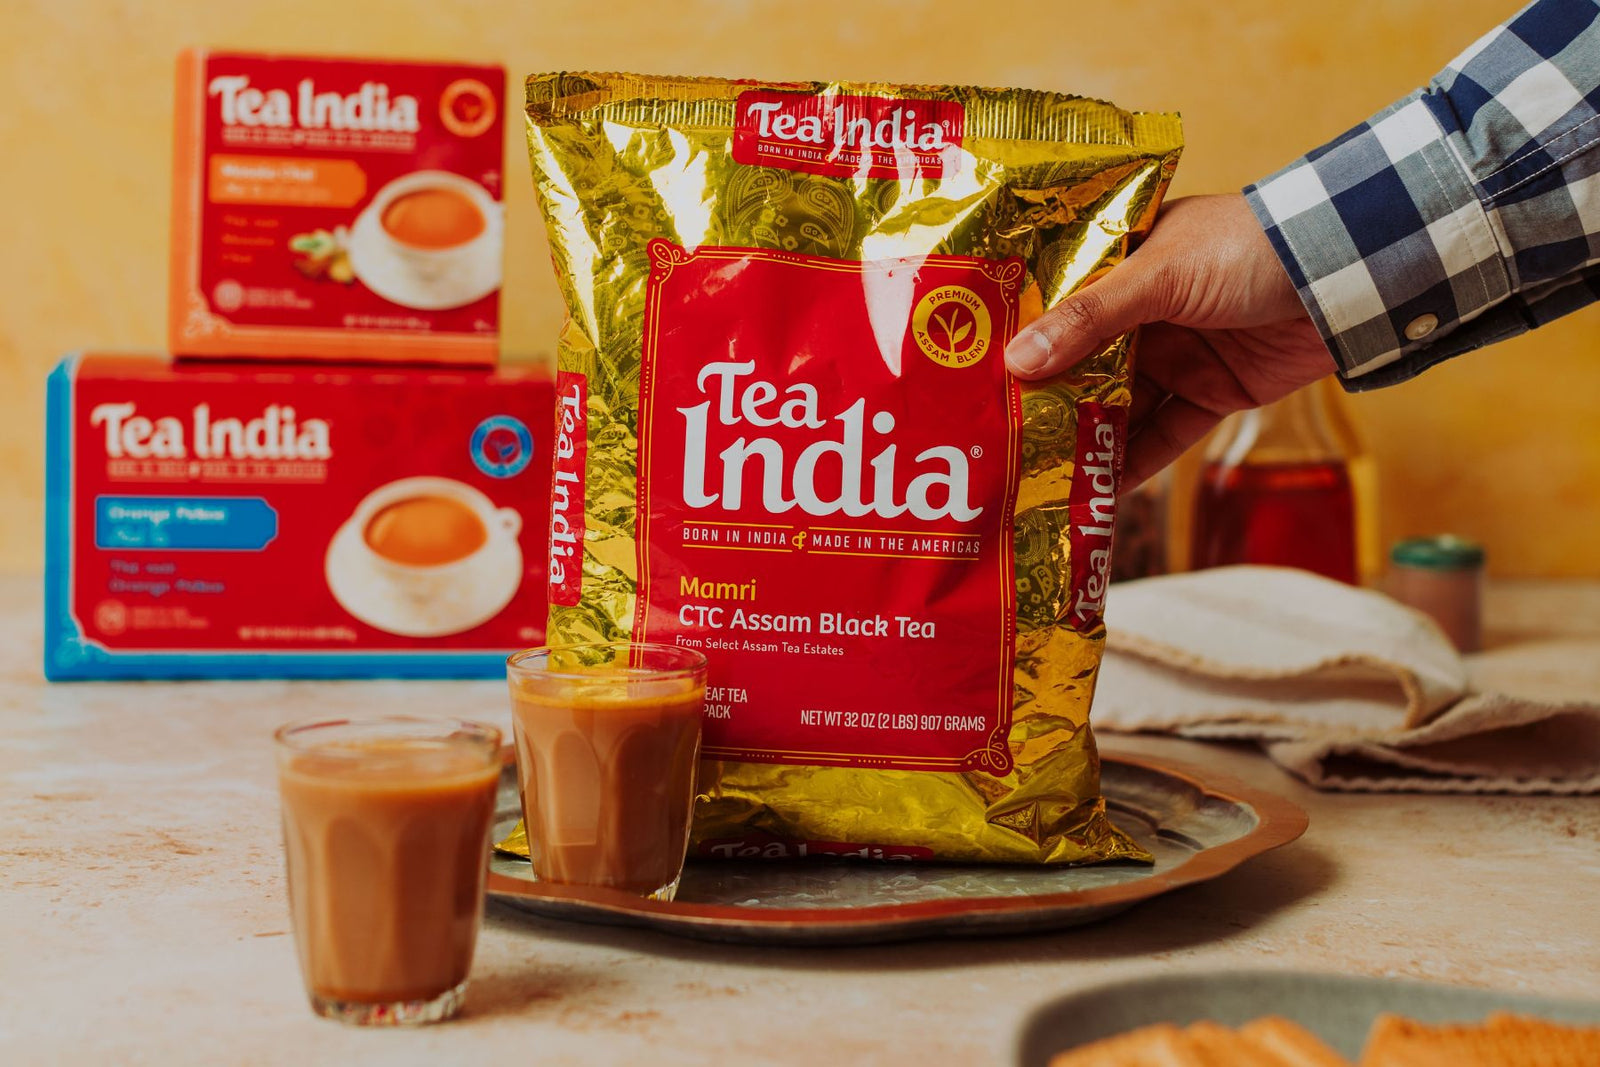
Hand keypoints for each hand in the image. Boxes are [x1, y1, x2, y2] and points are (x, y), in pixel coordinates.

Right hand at [1004, 194, 1338, 486]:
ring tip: (1034, 474)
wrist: (1349, 273)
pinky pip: (1163, 435)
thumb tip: (1016, 361)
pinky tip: (1097, 492)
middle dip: (1043, 401)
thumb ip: (1089, 319)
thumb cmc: (1247, 249)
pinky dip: (1134, 463)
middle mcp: (1144, 310)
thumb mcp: (1157, 276)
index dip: (1018, 337)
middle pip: (1081, 364)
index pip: (1057, 302)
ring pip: (1117, 405)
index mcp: (1124, 261)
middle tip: (994, 439)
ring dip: (1084, 439)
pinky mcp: (1212, 394)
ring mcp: (1178, 354)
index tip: (971, 374)